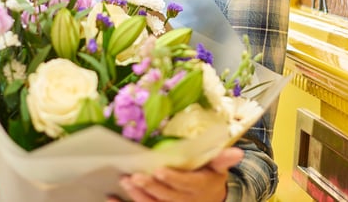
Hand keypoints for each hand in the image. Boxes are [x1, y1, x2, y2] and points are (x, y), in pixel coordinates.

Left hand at [108, 147, 243, 201]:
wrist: (210, 199)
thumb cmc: (210, 177)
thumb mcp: (218, 167)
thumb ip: (222, 158)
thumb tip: (237, 151)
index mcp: (200, 188)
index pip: (186, 184)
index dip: (173, 179)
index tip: (159, 170)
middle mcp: (186, 201)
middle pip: (167, 197)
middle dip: (151, 187)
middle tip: (135, 176)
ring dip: (138, 196)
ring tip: (125, 182)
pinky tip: (111, 198)